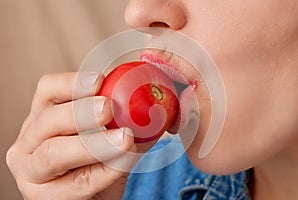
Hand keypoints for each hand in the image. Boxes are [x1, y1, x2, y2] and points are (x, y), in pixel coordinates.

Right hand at [6, 72, 135, 199]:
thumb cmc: (95, 166)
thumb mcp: (106, 139)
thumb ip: (122, 122)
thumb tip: (152, 106)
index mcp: (43, 118)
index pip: (47, 91)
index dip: (71, 83)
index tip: (99, 80)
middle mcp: (30, 142)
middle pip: (47, 120)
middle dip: (81, 112)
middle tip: (109, 108)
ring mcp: (31, 171)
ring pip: (54, 153)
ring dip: (93, 143)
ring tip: (124, 138)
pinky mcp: (43, 198)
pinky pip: (77, 183)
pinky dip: (105, 170)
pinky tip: (124, 162)